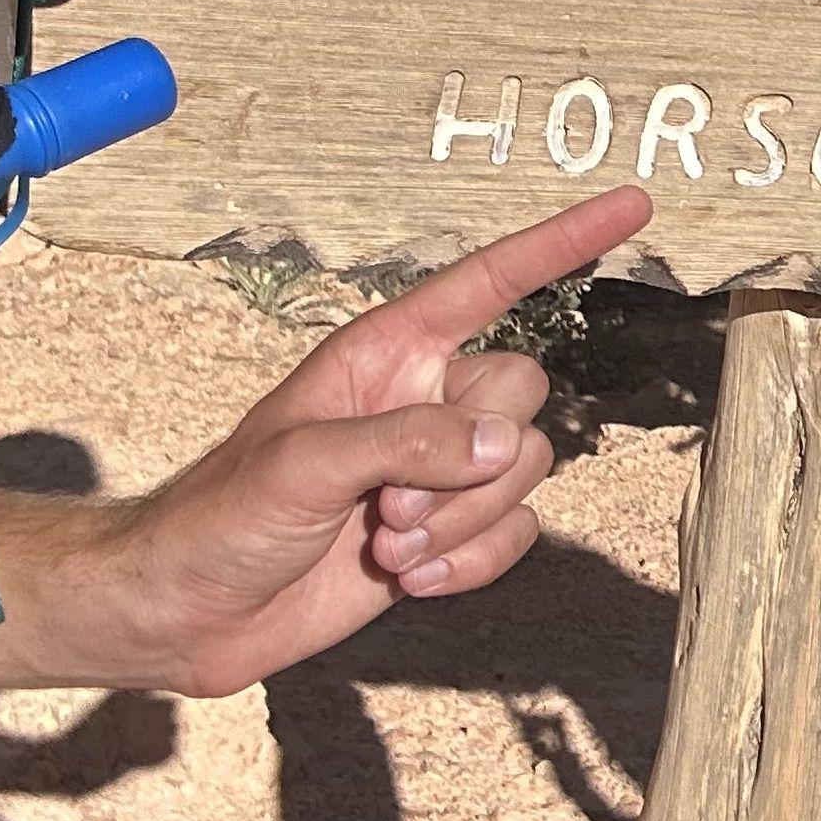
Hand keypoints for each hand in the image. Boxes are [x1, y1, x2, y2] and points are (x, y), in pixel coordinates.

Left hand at [41, 188, 648, 698]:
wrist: (188, 613)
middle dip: (469, 465)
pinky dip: (470, 565)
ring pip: (524, 473)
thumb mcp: (304, 463)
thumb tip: (502, 447)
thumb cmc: (220, 517)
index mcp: (388, 353)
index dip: (562, 242)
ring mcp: (437, 471)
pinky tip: (410, 579)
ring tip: (386, 545)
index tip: (632, 206)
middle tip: (388, 505)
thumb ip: (409, 442)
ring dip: (462, 524)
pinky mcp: (446, 535)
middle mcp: (423, 401)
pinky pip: (514, 534)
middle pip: (522, 397)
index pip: (493, 281)